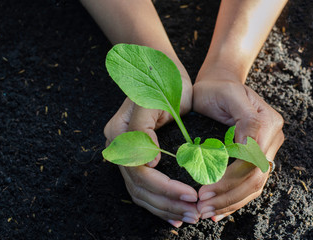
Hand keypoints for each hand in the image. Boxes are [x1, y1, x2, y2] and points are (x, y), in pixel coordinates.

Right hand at [104, 75, 199, 226]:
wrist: (163, 75)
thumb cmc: (162, 85)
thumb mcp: (154, 101)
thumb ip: (144, 129)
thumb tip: (148, 164)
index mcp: (119, 134)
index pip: (138, 172)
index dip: (164, 187)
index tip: (190, 194)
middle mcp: (119, 149)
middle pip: (139, 188)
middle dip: (167, 203)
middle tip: (194, 213)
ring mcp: (126, 155)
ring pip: (141, 193)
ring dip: (165, 208)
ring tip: (189, 217)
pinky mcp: (139, 159)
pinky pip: (145, 189)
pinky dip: (160, 204)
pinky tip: (174, 215)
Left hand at [193, 69, 283, 221]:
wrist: (221, 83)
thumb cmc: (219, 88)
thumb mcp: (229, 96)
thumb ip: (244, 119)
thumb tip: (247, 149)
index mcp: (268, 123)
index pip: (251, 162)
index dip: (228, 180)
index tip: (204, 191)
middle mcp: (273, 138)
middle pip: (254, 178)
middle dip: (228, 196)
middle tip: (202, 207)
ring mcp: (267, 149)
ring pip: (254, 186)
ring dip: (231, 202)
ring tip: (208, 212)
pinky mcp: (258, 156)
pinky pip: (251, 183)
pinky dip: (236, 199)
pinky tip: (221, 210)